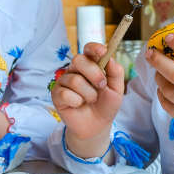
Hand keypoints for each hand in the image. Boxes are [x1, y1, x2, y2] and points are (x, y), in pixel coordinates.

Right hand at [51, 42, 124, 158]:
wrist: (96, 126)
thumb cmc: (105, 105)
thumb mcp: (117, 90)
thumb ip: (116, 73)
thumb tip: (110, 58)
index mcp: (90, 65)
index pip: (88, 49)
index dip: (94, 48)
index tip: (103, 52)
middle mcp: (75, 70)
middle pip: (78, 60)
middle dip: (94, 73)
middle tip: (102, 86)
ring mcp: (64, 81)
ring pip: (74, 80)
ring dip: (88, 94)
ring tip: (91, 100)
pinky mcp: (57, 94)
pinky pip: (66, 94)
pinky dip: (77, 102)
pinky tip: (78, 105)